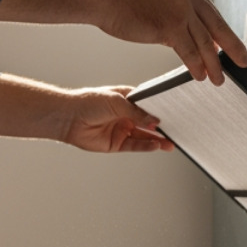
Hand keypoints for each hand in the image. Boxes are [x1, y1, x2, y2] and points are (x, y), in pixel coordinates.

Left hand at [0, 75, 173, 153]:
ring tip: (171, 143)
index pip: (149, 104)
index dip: (161, 109)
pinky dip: (146, 147)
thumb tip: (156, 120)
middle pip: (149, 122)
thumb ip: (137, 112)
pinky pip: (135, 146)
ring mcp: (122, 130)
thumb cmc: (89, 102)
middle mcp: (126, 115)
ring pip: (144, 136)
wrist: (68, 117)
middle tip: (179, 130)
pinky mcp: (116, 144)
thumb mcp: (117, 102)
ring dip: (158, 140)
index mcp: (128, 99)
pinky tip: (157, 146)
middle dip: (163, 127)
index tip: (175, 113)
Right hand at [92, 0, 246, 85]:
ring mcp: (181, 9)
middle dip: (233, 47)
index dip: (221, 32)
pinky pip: (189, 51)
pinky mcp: (170, 25)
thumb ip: (174, 12)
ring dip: (213, 63)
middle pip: (217, 25)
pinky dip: (196, 66)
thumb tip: (186, 34)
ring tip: (219, 78)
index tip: (230, 45)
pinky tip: (200, 76)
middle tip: (244, 60)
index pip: (210, 12)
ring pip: (205, 42)